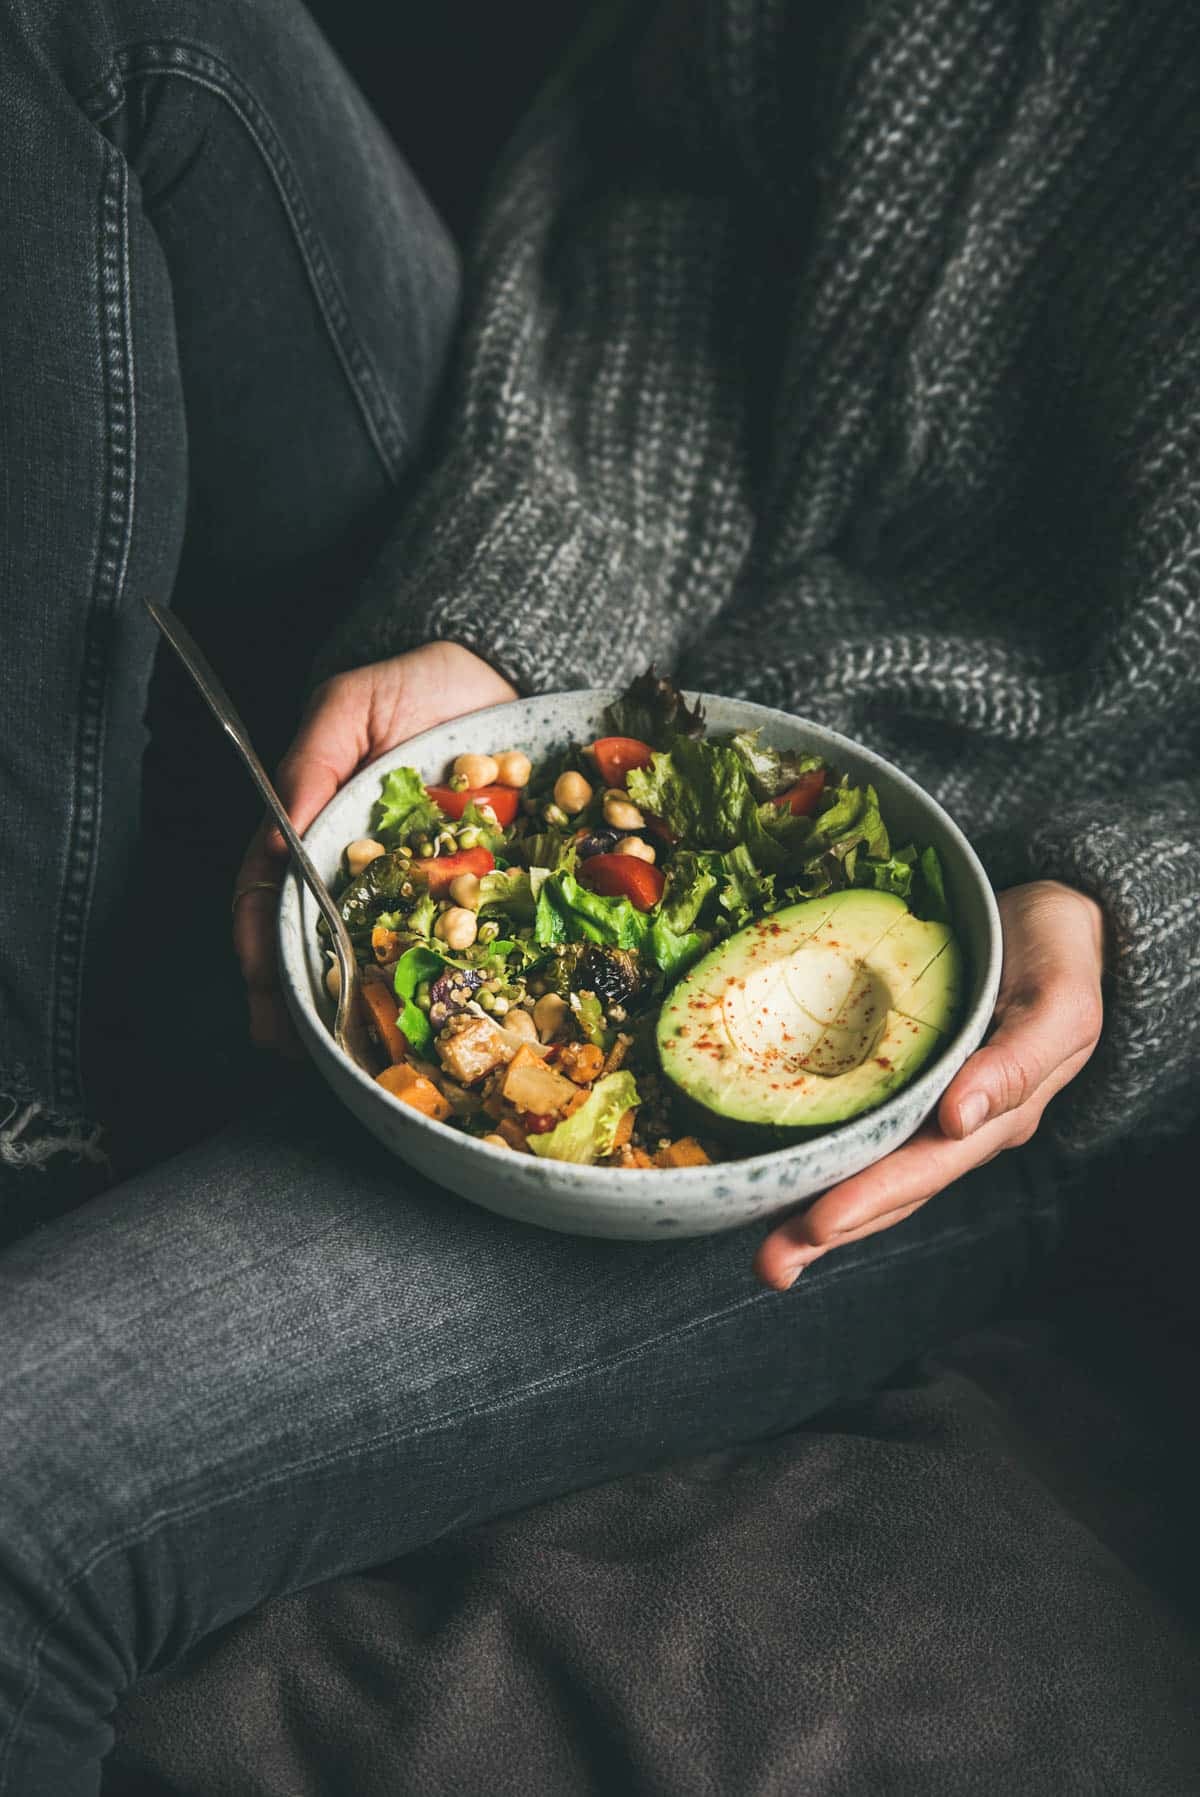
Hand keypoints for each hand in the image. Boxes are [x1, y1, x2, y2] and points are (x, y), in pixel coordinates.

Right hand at [233, 642, 517, 1051]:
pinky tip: (431, 1021)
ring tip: (343, 1052)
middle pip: (315, 939)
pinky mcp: (471, 886)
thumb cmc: (414, 687)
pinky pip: (456, 938)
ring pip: (377, 953)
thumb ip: (311, 764)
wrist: (496, 676)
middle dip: (297, 995)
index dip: (261, 941)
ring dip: (356, 1005)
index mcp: (318, 829)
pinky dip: (438, 982)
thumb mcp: (349, 708)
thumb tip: (278, 838)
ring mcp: (415, 882)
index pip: (272, 895)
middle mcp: (361, 866)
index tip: (261, 982)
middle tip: (291, 1043)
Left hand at [753, 881, 1105, 1290]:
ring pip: (871, 1174)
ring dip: (817, 1215)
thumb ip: (1019, 1061)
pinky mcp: (907, 1087)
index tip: (818, 1225)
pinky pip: (862, 1134)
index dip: (871, 1198)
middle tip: (771, 1265)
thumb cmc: (1058, 954)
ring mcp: (933, 1111)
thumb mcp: (1059, 1001)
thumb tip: (963, 1118)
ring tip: (768, 1255)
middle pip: (891, 1190)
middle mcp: (960, 1125)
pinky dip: (822, 1164)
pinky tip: (779, 1182)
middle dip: (830, 1230)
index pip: (925, 1167)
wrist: (1056, 922)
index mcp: (999, 1114)